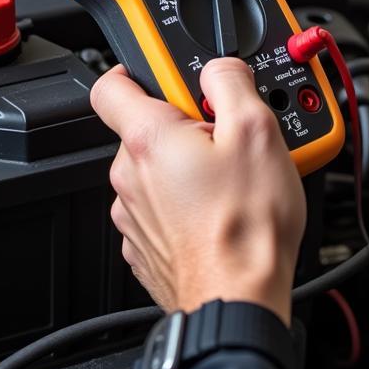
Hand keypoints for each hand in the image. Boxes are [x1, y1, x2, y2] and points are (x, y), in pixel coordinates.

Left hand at [90, 57, 305, 322]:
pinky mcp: (147, 245)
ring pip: (157, 168)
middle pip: (148, 126)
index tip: (170, 72)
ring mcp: (134, 215)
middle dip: (187, 122)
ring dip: (189, 162)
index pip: (111, 84)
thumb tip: (219, 66)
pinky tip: (223, 207)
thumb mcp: (257, 129)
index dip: (139, 68)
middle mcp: (129, 177)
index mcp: (149, 140)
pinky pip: (162, 205)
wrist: (239, 301)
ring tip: (234, 176)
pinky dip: (188, 199)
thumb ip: (231, 81)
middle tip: (229, 135)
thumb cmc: (247, 226)